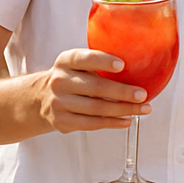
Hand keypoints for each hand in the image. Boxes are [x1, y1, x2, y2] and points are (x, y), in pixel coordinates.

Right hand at [33, 49, 150, 133]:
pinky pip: (92, 123)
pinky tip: (127, 120)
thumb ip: (98, 63)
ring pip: (96, 108)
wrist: (40, 99)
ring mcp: (59, 102)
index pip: (84, 58)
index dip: (103, 61)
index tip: (122, 65)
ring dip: (123, 110)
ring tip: (143, 109)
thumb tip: (137, 64)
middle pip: (95, 87)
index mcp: (66, 61)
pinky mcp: (62, 121)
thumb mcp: (76, 64)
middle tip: (142, 94)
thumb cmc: (70, 78)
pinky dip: (112, 123)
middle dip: (122, 92)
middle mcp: (60, 81)